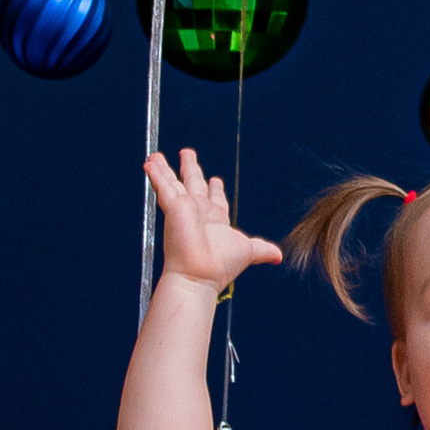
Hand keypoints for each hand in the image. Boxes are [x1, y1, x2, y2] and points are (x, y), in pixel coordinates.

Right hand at [145, 147, 283, 291]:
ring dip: (166, 169)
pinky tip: (151, 164)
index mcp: (216, 219)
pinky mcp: (173, 207)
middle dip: (191, 168)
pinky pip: (163, 186)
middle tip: (187, 154)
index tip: (215, 179)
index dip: (214, 188)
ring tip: (158, 156)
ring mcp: (184, 208)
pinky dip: (156, 174)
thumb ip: (263, 250)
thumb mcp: (248, 252)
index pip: (215, 198)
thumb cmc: (220, 266)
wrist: (199, 275)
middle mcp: (199, 211)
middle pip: (193, 184)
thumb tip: (278, 256)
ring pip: (173, 182)